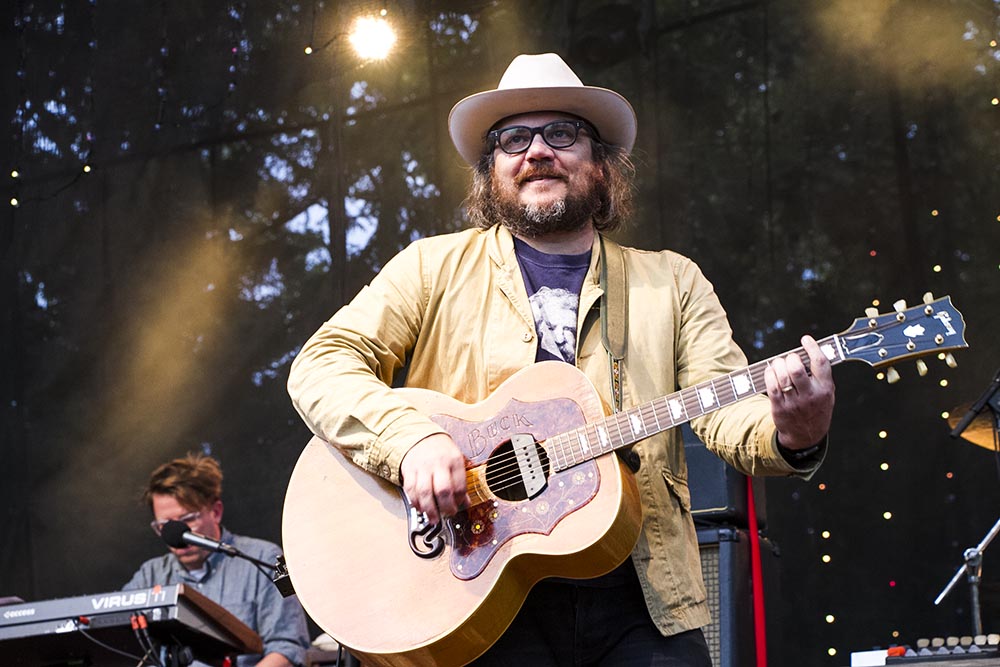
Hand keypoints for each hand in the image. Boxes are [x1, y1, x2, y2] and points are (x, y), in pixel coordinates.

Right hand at [400, 433, 468, 524]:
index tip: (460, 506)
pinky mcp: (409, 471)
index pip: (459, 485)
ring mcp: (422, 467)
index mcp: (453, 460)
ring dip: (429, 509)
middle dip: (446, 507)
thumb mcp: (457, 460)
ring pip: (424, 492)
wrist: (421, 437)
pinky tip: (421, 508)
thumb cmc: (442, 451)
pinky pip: (410, 490)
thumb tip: (465, 503)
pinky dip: (415, 502)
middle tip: (448, 514)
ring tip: (434, 518)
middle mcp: (437, 463)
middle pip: (442, 490)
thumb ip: (460, 481)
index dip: (460, 500)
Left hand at [764, 335, 835, 450]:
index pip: (820, 363)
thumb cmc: (816, 408)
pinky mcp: (780, 407)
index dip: (812, 348)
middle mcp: (810, 396)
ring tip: (779, 364)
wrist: (806, 436)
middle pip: (796, 369)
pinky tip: (771, 371)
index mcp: (825, 389)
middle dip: (790, 358)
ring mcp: (794, 403)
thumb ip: (820, 375)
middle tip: (790, 358)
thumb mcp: (826, 393)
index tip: (806, 339)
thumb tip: (809, 352)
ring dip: (778, 365)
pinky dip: (769, 374)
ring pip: (782, 376)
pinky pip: (772, 386)